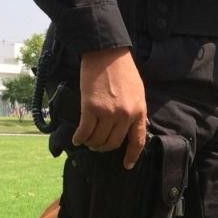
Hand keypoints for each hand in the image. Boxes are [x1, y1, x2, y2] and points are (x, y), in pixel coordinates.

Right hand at [74, 47, 147, 168]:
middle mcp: (124, 115)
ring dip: (92, 143)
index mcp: (139, 112)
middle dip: (105, 148)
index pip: (137, 141)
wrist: (105, 52)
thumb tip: (131, 129)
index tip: (127, 165)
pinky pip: (85, 131)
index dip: (132, 156)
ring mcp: (107, 113)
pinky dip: (80, 138)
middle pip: (113, 143)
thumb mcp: (138, 92)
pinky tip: (77, 139)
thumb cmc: (122, 70)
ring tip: (88, 141)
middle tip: (98, 146)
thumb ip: (136, 112)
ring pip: (98, 140)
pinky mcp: (90, 108)